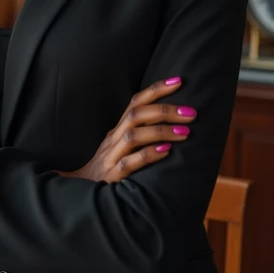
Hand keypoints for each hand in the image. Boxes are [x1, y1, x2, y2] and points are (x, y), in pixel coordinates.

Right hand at [60, 78, 195, 183]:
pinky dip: (148, 155)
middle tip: (191, 112)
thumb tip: (172, 121)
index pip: (135, 102)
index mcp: (118, 129)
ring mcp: (112, 156)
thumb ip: (140, 133)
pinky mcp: (113, 176)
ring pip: (133, 136)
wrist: (82, 192)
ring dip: (160, 131)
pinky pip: (129, 162)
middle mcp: (114, 138)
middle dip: (165, 111)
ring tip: (185, 131)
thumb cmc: (109, 167)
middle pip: (136, 115)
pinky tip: (166, 151)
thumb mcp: (121, 146)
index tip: (179, 80)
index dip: (156, 89)